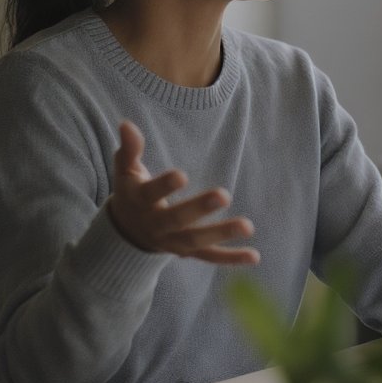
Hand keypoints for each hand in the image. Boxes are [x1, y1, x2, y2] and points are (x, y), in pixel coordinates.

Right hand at [107, 121, 259, 264]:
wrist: (127, 231)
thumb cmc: (132, 191)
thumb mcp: (126, 171)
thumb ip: (130, 149)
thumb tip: (127, 124)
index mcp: (140, 202)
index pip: (151, 194)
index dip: (164, 186)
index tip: (182, 175)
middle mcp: (156, 225)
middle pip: (177, 219)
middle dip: (199, 209)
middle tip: (224, 195)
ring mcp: (172, 242)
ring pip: (196, 241)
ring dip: (222, 234)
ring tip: (248, 226)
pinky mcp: (188, 252)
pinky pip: (209, 257)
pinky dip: (231, 258)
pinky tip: (254, 256)